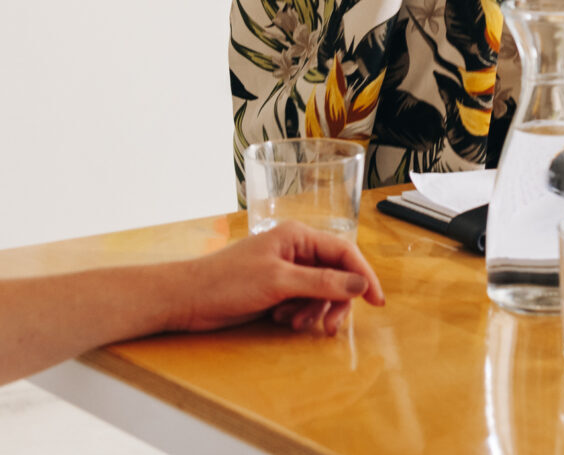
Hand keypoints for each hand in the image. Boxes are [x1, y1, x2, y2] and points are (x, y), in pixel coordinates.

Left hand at [163, 223, 385, 336]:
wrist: (186, 300)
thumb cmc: (226, 282)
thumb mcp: (279, 282)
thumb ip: (322, 282)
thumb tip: (359, 284)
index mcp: (298, 236)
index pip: (344, 252)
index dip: (363, 276)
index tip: (377, 301)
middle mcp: (294, 250)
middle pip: (334, 275)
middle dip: (334, 302)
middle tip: (329, 327)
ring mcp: (284, 270)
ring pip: (318, 292)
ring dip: (313, 311)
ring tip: (292, 323)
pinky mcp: (273, 290)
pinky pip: (301, 302)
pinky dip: (298, 314)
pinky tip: (281, 320)